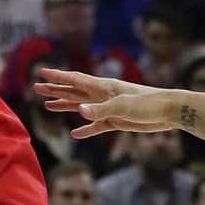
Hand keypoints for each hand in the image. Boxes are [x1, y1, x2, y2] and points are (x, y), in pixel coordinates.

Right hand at [35, 68, 175, 137]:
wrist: (169, 112)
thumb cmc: (148, 104)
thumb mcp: (123, 107)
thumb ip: (100, 110)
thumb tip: (79, 113)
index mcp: (103, 87)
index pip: (75, 80)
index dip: (58, 76)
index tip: (41, 71)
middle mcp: (103, 95)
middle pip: (74, 92)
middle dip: (55, 89)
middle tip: (36, 87)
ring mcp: (109, 108)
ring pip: (81, 107)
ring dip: (65, 106)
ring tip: (48, 105)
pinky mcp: (117, 121)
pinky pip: (96, 125)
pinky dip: (85, 129)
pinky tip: (75, 133)